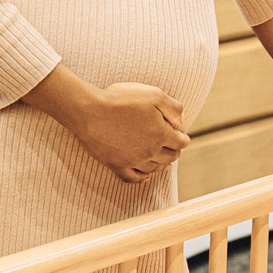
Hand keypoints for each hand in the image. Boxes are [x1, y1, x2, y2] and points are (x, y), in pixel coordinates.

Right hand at [72, 82, 190, 183]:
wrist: (89, 110)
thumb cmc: (121, 99)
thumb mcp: (153, 94)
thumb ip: (173, 107)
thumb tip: (182, 121)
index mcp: (161, 134)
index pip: (180, 142)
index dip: (183, 139)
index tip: (182, 137)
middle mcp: (150, 151)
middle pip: (169, 157)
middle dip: (174, 152)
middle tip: (174, 148)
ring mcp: (133, 161)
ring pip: (154, 168)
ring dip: (162, 164)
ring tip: (163, 161)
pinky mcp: (116, 165)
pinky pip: (133, 178)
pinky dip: (142, 178)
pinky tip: (145, 175)